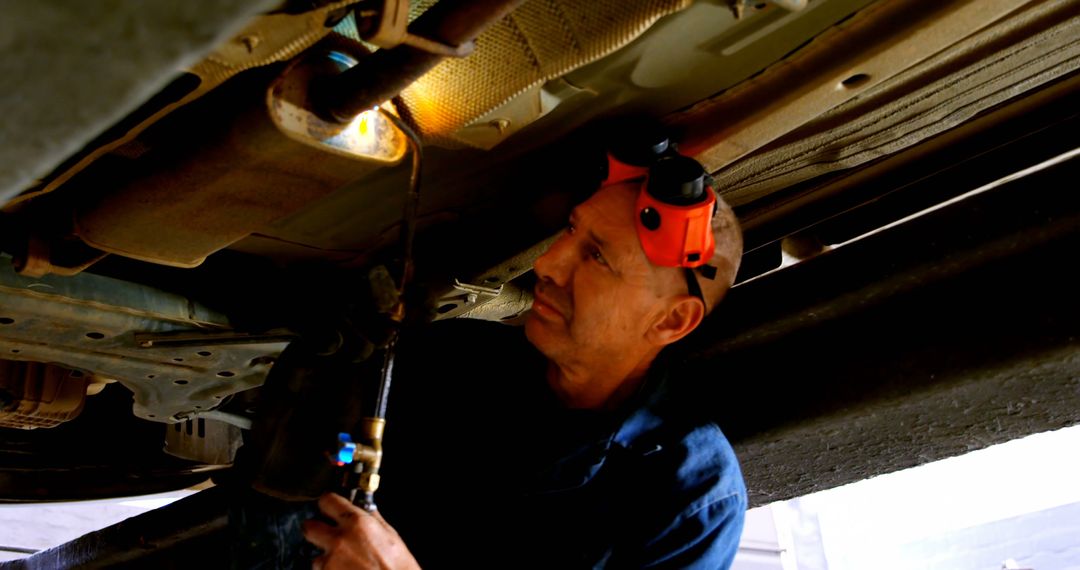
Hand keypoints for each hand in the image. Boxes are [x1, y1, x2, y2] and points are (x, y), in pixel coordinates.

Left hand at [303, 493, 420, 569]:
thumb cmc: (398, 567)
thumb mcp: (390, 535)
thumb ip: (372, 518)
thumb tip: (364, 508)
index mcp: (357, 523)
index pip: (327, 501)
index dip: (328, 503)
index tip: (328, 506)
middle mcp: (339, 541)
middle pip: (309, 527)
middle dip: (316, 529)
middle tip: (326, 533)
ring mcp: (330, 562)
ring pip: (315, 555)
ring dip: (326, 558)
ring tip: (345, 562)